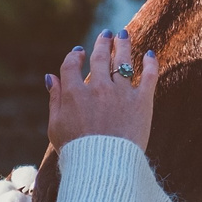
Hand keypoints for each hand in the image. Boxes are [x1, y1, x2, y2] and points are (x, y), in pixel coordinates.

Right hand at [46, 31, 156, 151]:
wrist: (104, 166)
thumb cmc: (76, 151)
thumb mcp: (56, 127)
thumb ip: (54, 99)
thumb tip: (50, 77)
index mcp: (74, 93)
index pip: (72, 65)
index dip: (75, 56)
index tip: (79, 52)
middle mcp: (98, 88)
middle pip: (100, 57)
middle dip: (102, 43)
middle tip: (107, 34)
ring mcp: (121, 93)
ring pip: (123, 61)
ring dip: (123, 45)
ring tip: (123, 34)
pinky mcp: (142, 102)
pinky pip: (149, 76)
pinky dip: (151, 63)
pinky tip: (150, 54)